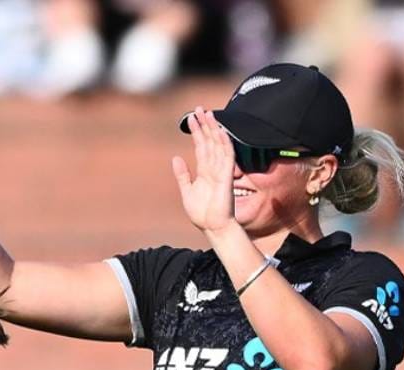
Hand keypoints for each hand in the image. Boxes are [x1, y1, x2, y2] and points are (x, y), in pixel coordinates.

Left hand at [172, 107, 235, 234]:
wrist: (212, 227)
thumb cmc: (201, 212)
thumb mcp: (187, 191)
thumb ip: (182, 175)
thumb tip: (176, 157)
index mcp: (204, 171)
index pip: (201, 146)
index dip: (197, 132)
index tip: (191, 118)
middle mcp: (214, 168)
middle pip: (209, 141)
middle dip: (204, 125)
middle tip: (198, 109)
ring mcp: (221, 171)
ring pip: (218, 145)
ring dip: (213, 129)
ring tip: (207, 114)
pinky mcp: (226, 177)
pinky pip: (227, 157)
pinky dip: (224, 143)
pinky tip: (221, 131)